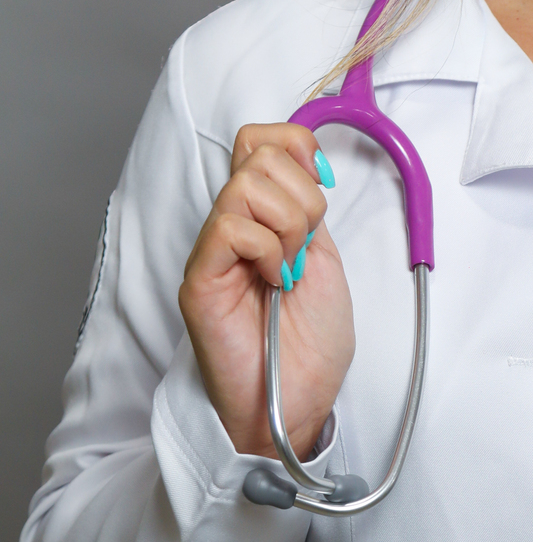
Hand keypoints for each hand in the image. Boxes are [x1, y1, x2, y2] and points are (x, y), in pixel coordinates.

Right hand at [179, 126, 354, 458]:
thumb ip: (307, 210)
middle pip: (258, 152)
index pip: (260, 139)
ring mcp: (212, 250)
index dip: (296, 146)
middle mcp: (232, 225)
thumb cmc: (309, 343)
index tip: (324, 187)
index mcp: (262, 216)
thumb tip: (307, 158)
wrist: (297, 401)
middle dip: (303, 196)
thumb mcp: (324, 258)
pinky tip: (274, 283)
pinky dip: (267, 250)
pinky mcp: (200, 278)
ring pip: (246, 184)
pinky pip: (230, 227)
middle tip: (305, 247)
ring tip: (289, 269)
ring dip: (288, 225)